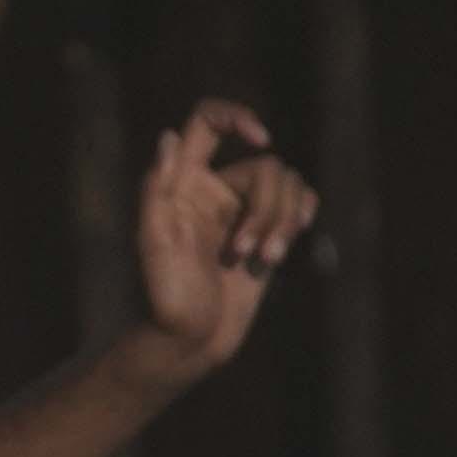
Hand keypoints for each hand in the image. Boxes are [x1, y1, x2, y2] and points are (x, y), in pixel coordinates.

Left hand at [125, 99, 314, 381]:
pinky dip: (301, 217)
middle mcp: (214, 188)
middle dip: (266, 208)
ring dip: (284, 222)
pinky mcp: (268, 230)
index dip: (237, 116)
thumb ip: (158, 188)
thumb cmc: (166, 296)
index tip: (262, 139)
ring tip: (266, 260)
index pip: (208, 121)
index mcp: (182, 182)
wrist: (191, 340)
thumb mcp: (154, 242)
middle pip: (266, 165)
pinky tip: (287, 245)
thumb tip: (168, 136)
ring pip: (289, 184)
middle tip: (244, 251)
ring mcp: (243, 209)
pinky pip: (301, 200)